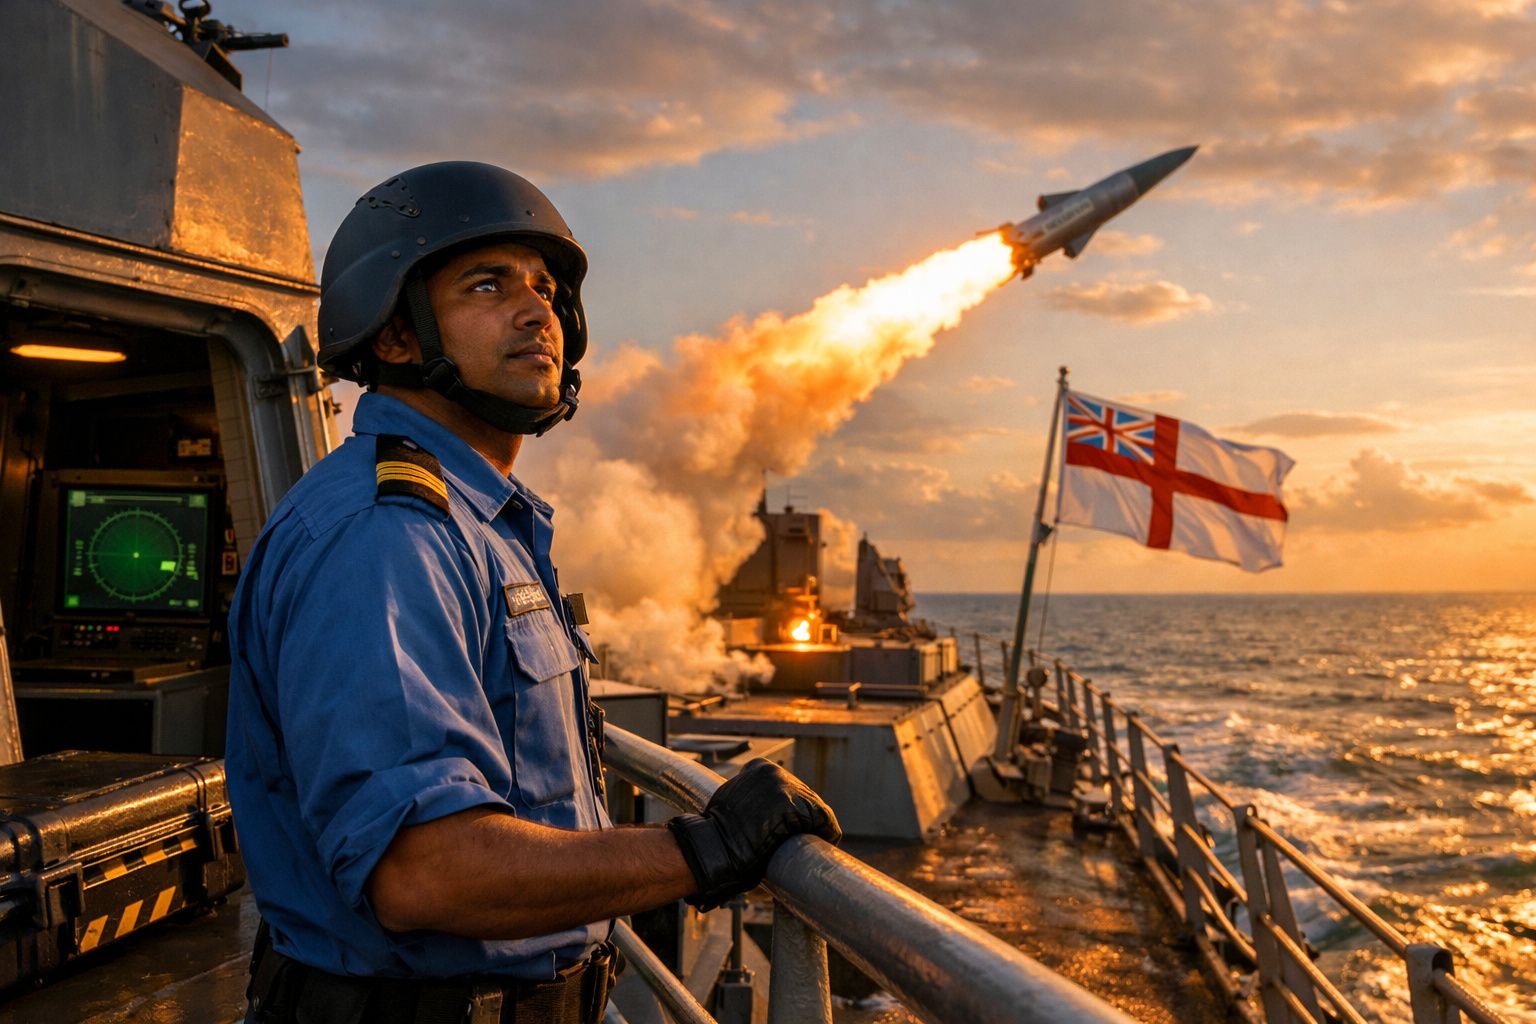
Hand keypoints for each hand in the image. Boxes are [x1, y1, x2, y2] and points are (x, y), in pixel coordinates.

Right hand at [667, 758, 840, 910]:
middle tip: (808, 836)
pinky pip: (825, 820)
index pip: (789, 786)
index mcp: (759, 767)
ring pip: (816, 806)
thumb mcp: (734, 801)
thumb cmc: (718, 832)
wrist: (714, 848)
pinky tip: (828, 842)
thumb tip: (765, 809)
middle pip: (805, 795)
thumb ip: (752, 797)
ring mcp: (784, 787)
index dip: (794, 807)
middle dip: (806, 817)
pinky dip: (829, 832)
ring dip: (818, 826)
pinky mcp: (794, 807)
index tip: (795, 824)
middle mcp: (773, 772)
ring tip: (819, 841)